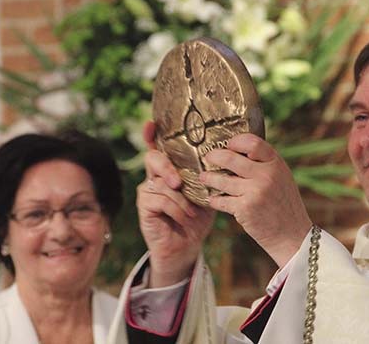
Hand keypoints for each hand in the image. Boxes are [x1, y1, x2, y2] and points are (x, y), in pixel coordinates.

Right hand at [136, 122, 214, 286]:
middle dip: (166, 167)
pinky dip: (176, 210)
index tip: (151, 124)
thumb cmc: (197, 218)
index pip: (159, 147)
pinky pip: (160, 200)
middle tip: (178, 182)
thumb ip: (208, 178)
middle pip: (153, 159)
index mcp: (170, 169)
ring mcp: (148, 190)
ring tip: (192, 213)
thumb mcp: (206, 194)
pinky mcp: (144, 206)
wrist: (187, 245)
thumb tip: (223, 160)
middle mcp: (156, 176)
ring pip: (161, 184)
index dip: (153, 135)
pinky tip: (185, 218)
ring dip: (181, 199)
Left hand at [200, 133, 311, 266]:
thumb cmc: (285, 205)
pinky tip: (212, 199)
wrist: (293, 235)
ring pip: (221, 180)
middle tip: (208, 157)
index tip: (228, 144)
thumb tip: (238, 151)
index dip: (236, 141)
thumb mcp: (282, 177)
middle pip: (230, 158)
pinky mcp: (245, 209)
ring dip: (209, 178)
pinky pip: (221, 200)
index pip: (252, 142)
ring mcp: (255, 192)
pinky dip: (214, 200)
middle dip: (214, 156)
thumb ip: (264, 164)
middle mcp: (266, 175)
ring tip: (204, 177)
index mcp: (276, 164)